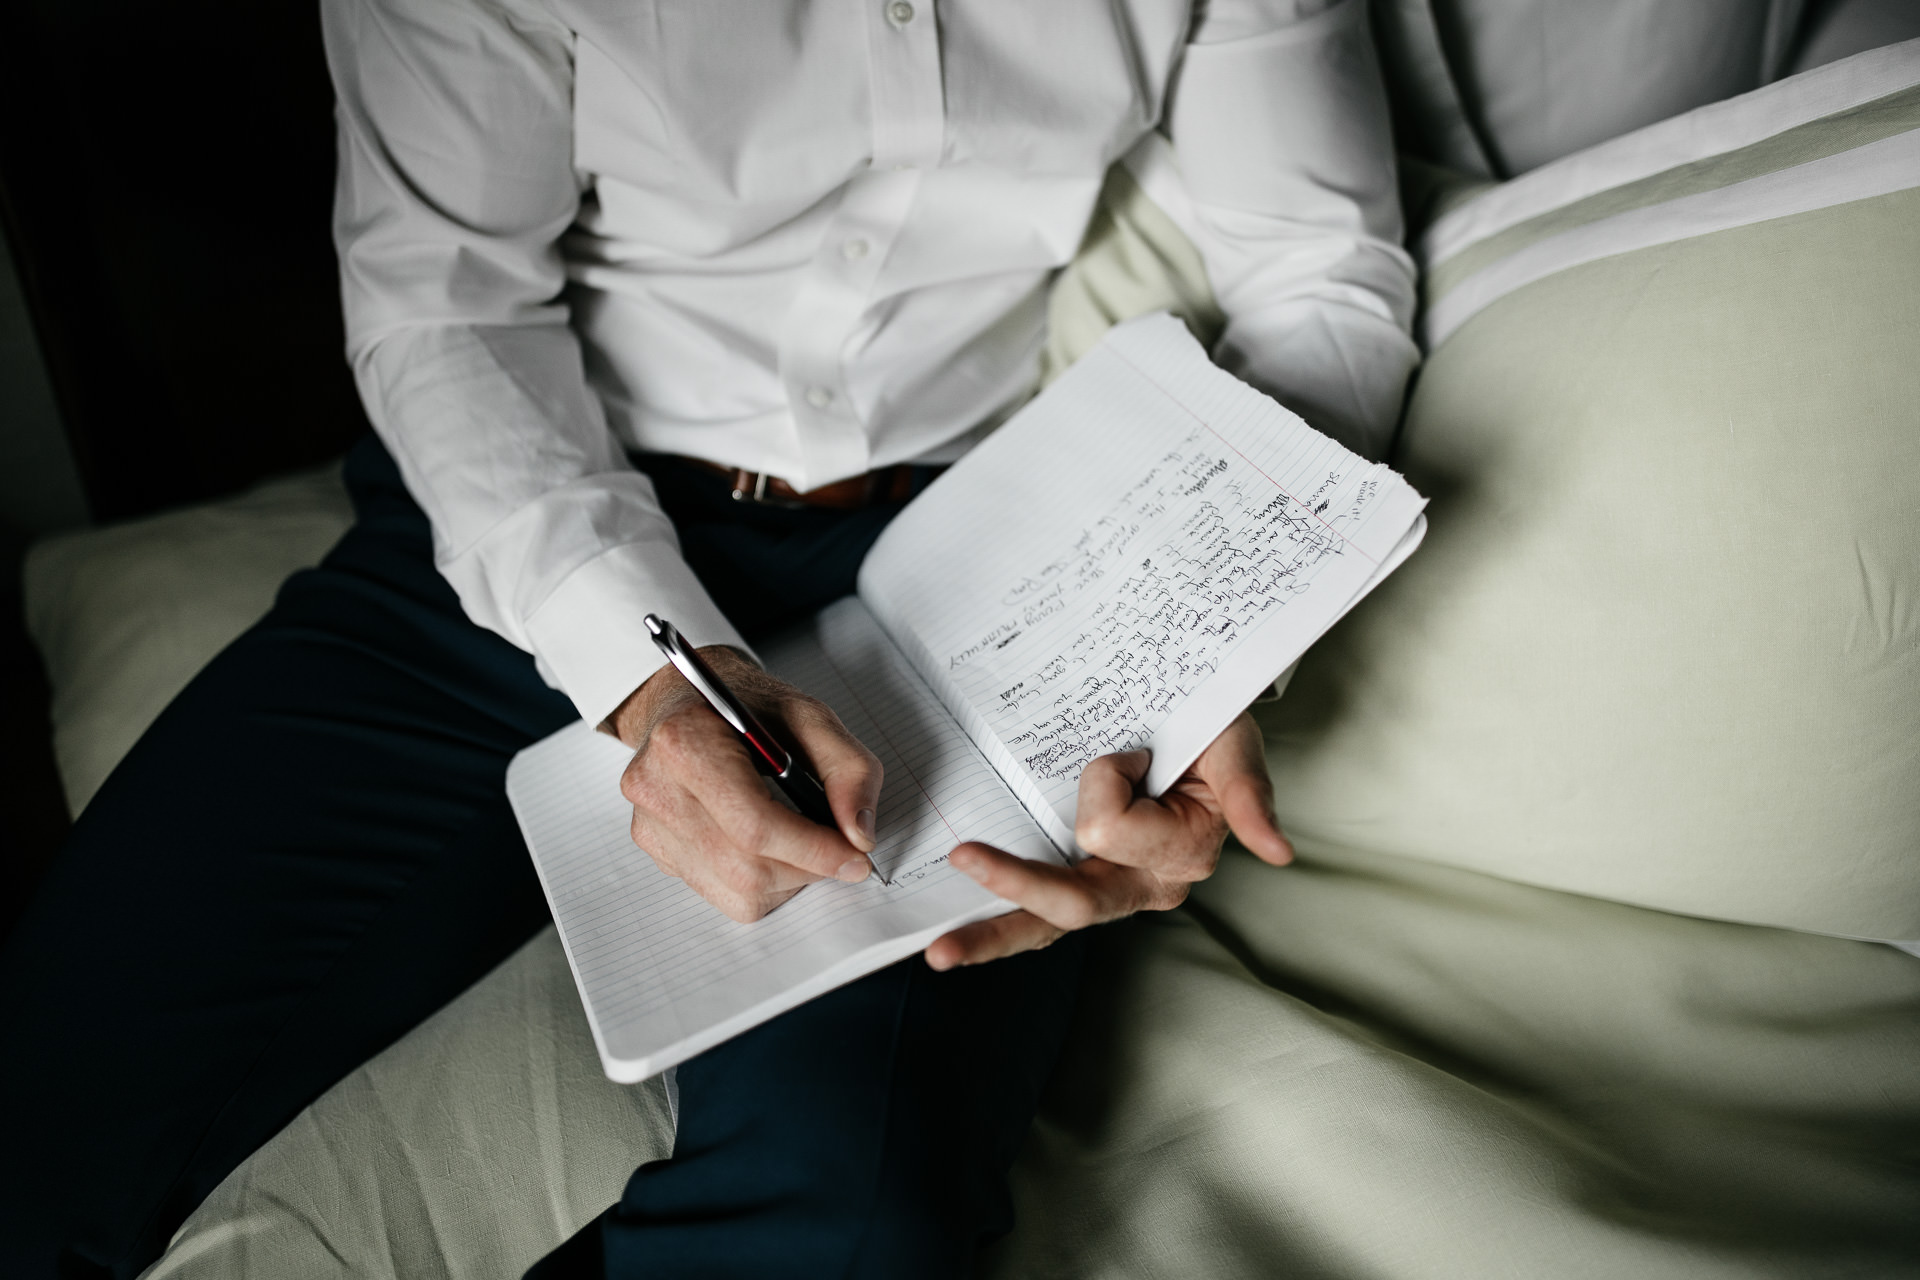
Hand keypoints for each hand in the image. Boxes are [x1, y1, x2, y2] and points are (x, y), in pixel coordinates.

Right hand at [605, 647, 883, 921]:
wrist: (692, 703)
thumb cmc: (749, 708)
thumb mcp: (812, 717)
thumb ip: (849, 770)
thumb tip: (859, 836)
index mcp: (686, 742)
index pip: (753, 824)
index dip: (813, 850)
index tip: (856, 857)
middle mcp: (655, 787)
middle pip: (746, 868)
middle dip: (807, 868)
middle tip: (842, 850)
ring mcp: (648, 824)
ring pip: (737, 892)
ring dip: (788, 879)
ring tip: (804, 841)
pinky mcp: (655, 850)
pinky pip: (723, 895)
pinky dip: (762, 883)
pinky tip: (768, 845)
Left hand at [924, 711, 1290, 969]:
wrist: (1193, 722)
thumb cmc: (1211, 731)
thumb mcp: (1232, 748)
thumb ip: (1248, 796)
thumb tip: (1278, 851)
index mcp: (1181, 854)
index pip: (1112, 830)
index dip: (1105, 781)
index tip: (1130, 749)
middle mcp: (1143, 885)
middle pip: (1073, 903)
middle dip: (1014, 883)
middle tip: (962, 856)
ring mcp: (1108, 890)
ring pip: (1047, 927)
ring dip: (991, 935)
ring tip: (939, 953)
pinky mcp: (1078, 882)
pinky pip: (1036, 920)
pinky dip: (996, 930)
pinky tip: (951, 943)